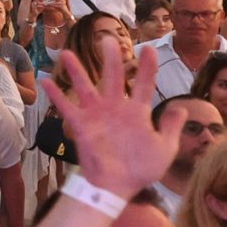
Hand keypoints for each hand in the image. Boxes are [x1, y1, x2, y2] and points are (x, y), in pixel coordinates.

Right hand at [43, 44, 179, 197]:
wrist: (117, 187)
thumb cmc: (141, 169)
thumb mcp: (165, 148)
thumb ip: (171, 127)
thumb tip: (181, 108)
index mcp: (137, 111)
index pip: (144, 83)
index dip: (147, 66)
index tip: (148, 48)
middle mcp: (115, 108)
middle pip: (113, 76)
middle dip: (111, 57)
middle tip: (108, 40)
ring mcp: (96, 115)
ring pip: (85, 86)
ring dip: (76, 70)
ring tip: (66, 53)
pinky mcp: (81, 125)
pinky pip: (66, 106)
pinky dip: (56, 94)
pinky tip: (45, 80)